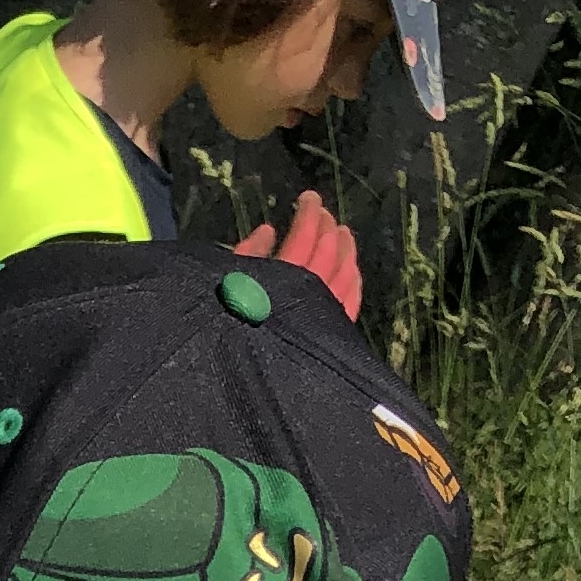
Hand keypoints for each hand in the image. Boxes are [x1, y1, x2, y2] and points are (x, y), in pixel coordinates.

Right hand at [236, 192, 362, 323]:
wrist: (244, 383)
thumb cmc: (226, 328)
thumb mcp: (225, 288)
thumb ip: (246, 257)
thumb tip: (268, 231)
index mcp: (282, 277)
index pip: (304, 234)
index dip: (309, 212)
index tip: (308, 197)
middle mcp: (310, 291)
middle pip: (328, 248)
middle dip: (327, 225)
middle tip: (324, 213)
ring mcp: (327, 312)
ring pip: (346, 270)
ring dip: (346, 247)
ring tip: (343, 233)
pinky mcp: (334, 333)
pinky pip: (352, 299)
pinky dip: (354, 279)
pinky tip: (353, 269)